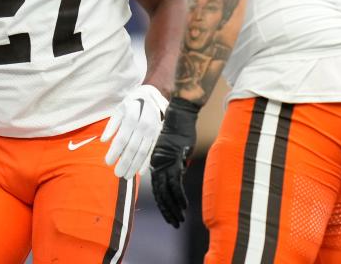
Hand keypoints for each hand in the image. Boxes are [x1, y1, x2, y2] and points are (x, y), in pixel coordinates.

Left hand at [101, 84, 167, 178]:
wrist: (152, 95)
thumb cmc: (132, 104)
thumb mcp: (119, 109)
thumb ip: (112, 125)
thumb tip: (104, 141)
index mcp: (131, 117)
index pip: (122, 138)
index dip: (114, 152)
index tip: (108, 162)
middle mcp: (144, 124)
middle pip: (132, 148)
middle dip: (124, 163)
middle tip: (117, 174)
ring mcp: (153, 130)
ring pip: (143, 151)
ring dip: (134, 165)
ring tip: (126, 175)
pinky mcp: (159, 134)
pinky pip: (153, 150)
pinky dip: (146, 162)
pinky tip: (140, 171)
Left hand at [150, 97, 199, 227]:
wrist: (180, 116)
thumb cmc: (178, 131)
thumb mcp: (174, 151)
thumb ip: (174, 164)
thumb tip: (179, 176)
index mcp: (156, 164)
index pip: (158, 190)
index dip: (163, 205)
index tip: (169, 217)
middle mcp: (158, 166)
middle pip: (161, 195)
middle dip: (168, 211)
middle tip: (174, 224)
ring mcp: (165, 164)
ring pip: (167, 192)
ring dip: (173, 208)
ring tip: (179, 220)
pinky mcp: (174, 161)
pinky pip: (175, 183)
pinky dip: (179, 196)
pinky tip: (184, 207)